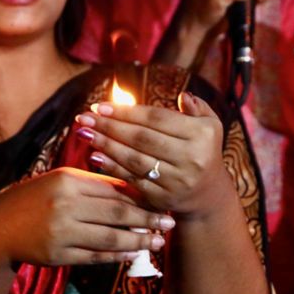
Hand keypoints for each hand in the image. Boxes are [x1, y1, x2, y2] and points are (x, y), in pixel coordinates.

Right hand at [0, 168, 174, 268]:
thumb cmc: (35, 199)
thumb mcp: (60, 182)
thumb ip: (92, 185)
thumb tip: (133, 191)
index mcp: (68, 181)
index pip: (112, 189)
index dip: (140, 197)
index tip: (161, 201)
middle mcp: (66, 205)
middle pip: (116, 213)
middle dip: (146, 219)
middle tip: (168, 223)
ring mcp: (62, 232)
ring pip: (109, 238)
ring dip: (136, 241)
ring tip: (156, 242)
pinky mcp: (58, 254)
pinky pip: (94, 256)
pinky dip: (116, 257)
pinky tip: (132, 254)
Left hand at [74, 92, 230, 218]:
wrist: (207, 196)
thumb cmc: (202, 150)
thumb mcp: (209, 126)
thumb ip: (197, 108)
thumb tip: (183, 95)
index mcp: (201, 135)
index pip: (156, 119)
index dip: (126, 112)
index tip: (99, 106)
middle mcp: (191, 158)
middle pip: (141, 138)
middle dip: (109, 126)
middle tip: (83, 117)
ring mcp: (176, 181)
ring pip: (134, 159)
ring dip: (105, 145)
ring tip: (83, 133)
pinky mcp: (163, 198)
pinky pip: (133, 179)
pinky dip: (112, 167)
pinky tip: (94, 156)